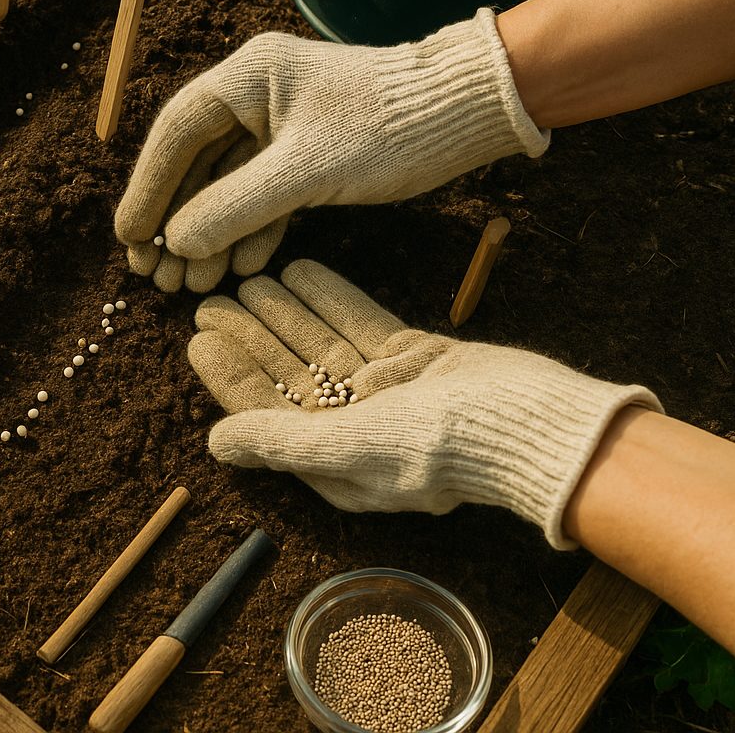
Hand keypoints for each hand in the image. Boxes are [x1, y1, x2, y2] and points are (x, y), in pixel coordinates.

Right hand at [115, 9, 548, 290]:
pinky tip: (234, 268)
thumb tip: (177, 241)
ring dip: (207, 234)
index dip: (147, 187)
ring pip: (225, 184)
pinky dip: (247, 230)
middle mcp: (255, 95)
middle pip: (193, 162)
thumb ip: (236, 205)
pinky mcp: (306, 153)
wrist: (468, 114)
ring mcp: (280, 125)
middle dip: (174, 220)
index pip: (175, 133)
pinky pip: (261, 194)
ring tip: (186, 284)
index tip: (129, 236)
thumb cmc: (390, 126)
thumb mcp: (307, 171)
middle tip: (150, 272)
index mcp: (246, 76)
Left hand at [190, 260, 660, 547]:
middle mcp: (357, 431)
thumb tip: (217, 445)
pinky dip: (332, 298)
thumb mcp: (351, 446)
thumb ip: (283, 441)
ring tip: (249, 276)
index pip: (268, 416)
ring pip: (322, 344)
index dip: (232, 377)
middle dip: (252, 337)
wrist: (535, 422)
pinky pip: (360, 324)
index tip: (199, 338)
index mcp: (336, 465)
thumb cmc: (442, 446)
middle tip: (211, 296)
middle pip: (290, 375)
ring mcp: (387, 393)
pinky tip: (301, 269)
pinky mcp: (414, 359)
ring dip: (285, 312)